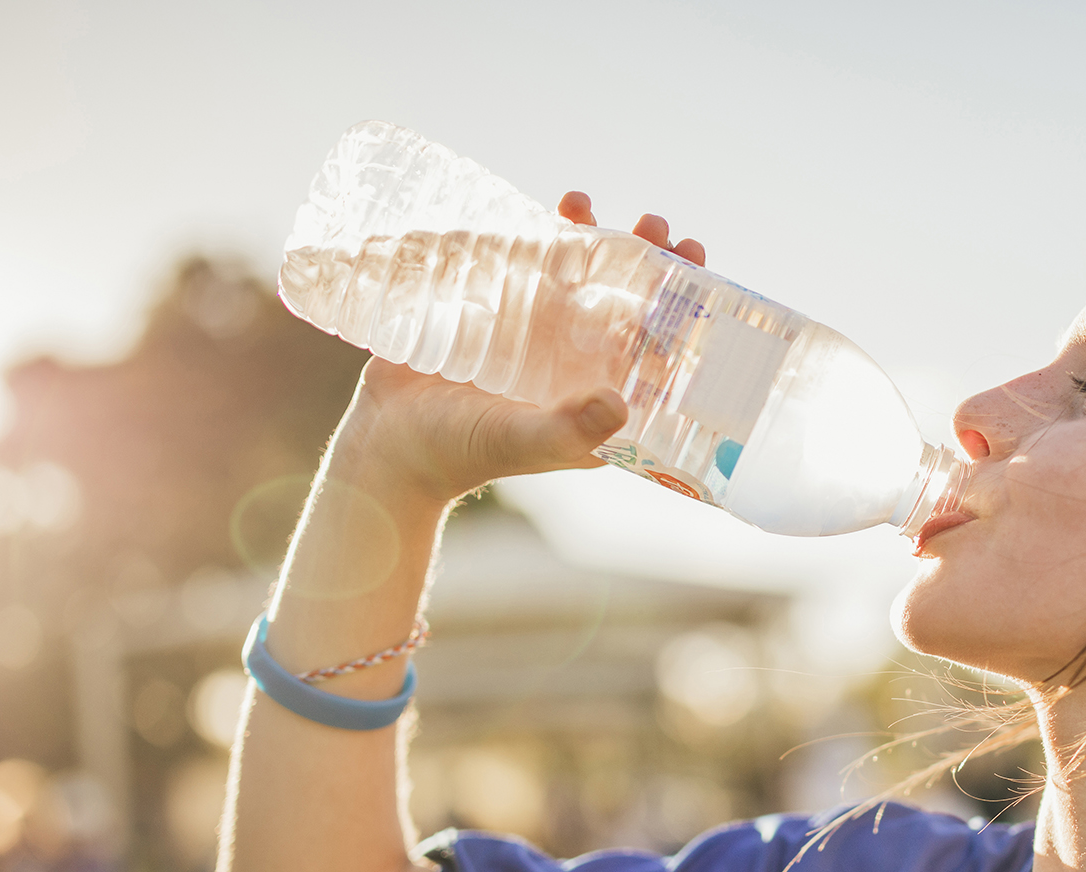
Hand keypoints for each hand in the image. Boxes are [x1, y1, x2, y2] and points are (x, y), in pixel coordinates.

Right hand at [342, 202, 707, 502]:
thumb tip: (620, 402)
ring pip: (579, 276)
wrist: (388, 443)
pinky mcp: (497, 312)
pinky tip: (555, 209)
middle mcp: (576, 363)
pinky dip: (543, 233)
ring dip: (595, 238)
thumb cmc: (460, 453)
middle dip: (647, 262)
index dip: (683, 313)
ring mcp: (537, 334)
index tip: (697, 273)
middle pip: (625, 302)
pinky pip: (529, 265)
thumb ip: (570, 429)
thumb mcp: (521, 442)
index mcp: (599, 397)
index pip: (656, 350)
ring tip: (588, 204)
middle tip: (657, 227)